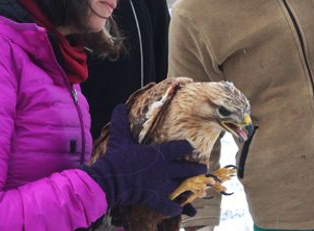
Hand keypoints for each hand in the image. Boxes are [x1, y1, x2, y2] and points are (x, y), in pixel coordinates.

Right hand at [82, 105, 205, 216]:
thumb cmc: (116, 157)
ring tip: (197, 188)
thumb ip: (121, 122)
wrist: (110, 179)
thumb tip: (118, 106)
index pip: (178, 148)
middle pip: (186, 169)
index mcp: (158, 153)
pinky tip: (178, 208)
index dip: (185, 147)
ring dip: (189, 187)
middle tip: (203, 168)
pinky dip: (173, 207)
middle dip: (196, 169)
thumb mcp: (119, 137)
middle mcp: (164, 169)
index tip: (191, 146)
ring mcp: (160, 184)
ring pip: (181, 186)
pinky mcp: (154, 197)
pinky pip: (167, 204)